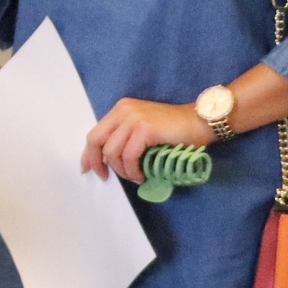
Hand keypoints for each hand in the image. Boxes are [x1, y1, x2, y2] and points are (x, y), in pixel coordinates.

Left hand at [84, 99, 212, 182]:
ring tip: (134, 176)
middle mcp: (123, 111)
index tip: (88, 169)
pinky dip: (132, 170)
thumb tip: (108, 160)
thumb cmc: (174, 128)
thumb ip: (125, 137)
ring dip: (122, 170)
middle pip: (96, 140)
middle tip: (105, 177)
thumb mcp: (143, 128)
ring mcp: (133, 118)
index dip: (89, 153)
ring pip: (112, 152)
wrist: (200, 121)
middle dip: (97, 162)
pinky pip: (129, 156)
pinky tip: (141, 175)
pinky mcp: (145, 129)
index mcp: (120, 109)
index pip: (95, 132)